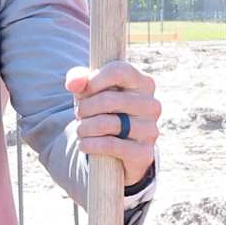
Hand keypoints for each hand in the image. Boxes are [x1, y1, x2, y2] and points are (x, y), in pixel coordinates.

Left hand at [67, 57, 159, 189]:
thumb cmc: (105, 111)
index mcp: (144, 83)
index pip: (118, 71)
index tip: (83, 91)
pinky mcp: (144, 153)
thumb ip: (80, 79)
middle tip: (79, 114)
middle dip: (84, 108)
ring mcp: (150, 130)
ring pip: (105, 124)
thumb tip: (73, 83)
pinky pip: (110, 145)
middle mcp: (152, 105)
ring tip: (81, 130)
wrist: (119, 149)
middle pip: (107, 99)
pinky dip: (90, 145)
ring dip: (84, 128)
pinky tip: (84, 144)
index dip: (94, 80)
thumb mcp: (92, 91)